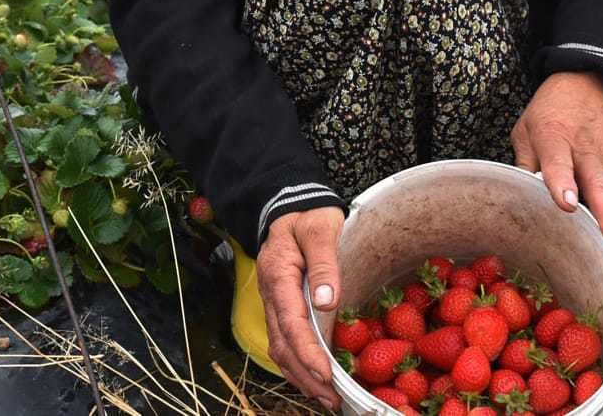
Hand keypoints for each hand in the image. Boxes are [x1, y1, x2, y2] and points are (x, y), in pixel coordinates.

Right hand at [257, 205, 344, 410]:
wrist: (288, 206)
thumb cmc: (307, 217)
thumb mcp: (320, 228)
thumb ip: (325, 263)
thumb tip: (329, 301)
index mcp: (278, 274)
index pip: (291, 322)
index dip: (307, 351)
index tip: (326, 373)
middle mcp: (270, 294)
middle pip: (281, 344)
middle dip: (305, 375)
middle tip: (332, 398)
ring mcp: (271, 303)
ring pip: (279, 348)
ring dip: (300, 376)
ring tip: (327, 398)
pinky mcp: (279, 308)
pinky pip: (283, 342)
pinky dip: (296, 365)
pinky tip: (314, 378)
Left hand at [511, 71, 602, 251]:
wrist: (588, 85)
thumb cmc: (550, 112)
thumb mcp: (525, 130)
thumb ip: (525, 164)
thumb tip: (520, 195)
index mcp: (554, 136)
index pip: (558, 163)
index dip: (562, 184)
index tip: (566, 204)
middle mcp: (584, 149)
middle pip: (597, 184)